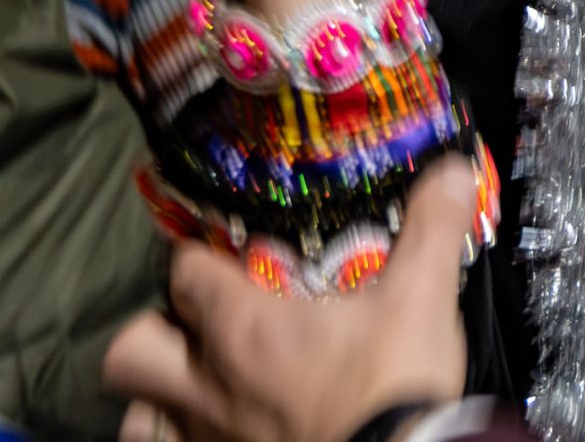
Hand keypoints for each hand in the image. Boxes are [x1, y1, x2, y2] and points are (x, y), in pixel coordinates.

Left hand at [104, 159, 475, 441]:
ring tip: (188, 388)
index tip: (214, 251)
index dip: (193, 257)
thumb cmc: (395, 386)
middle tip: (193, 325)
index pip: (184, 272)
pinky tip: (206, 434)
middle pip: (132, 347)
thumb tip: (452, 170)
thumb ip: (431, 228)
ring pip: (136, 417)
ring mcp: (209, 439)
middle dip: (154, 329)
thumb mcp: (421, 297)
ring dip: (153, 399)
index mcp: (243, 328)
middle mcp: (209, 384)